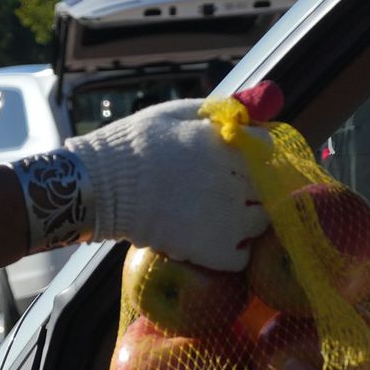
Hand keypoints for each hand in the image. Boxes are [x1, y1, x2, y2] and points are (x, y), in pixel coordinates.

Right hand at [14, 98, 270, 270]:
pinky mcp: (211, 249)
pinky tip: (215, 243)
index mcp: (225, 144)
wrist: (100, 187)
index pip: (268, 149)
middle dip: (255, 187)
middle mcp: (232, 180)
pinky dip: (234, 253)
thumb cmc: (132, 144)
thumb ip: (214, 112)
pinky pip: (242, 257)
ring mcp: (225, 218)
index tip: (244, 162)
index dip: (258, 155)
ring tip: (224, 218)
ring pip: (262, 222)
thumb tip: (245, 112)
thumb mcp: (174, 114)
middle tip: (233, 192)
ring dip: (249, 220)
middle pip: (269, 186)